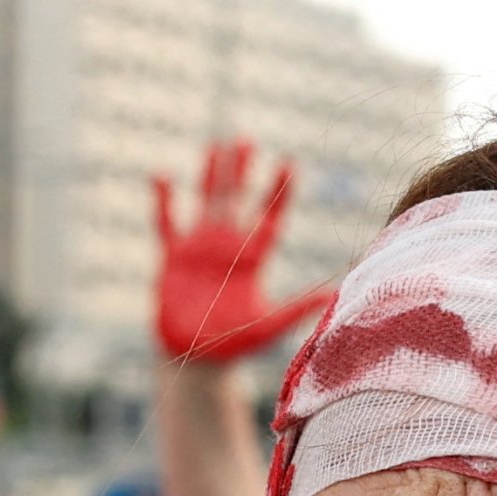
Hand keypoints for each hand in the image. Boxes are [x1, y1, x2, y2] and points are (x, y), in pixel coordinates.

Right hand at [151, 139, 331, 364]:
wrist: (196, 357)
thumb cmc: (235, 344)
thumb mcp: (269, 325)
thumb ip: (297, 309)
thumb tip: (335, 292)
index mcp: (254, 259)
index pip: (270, 217)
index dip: (279, 191)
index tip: (289, 162)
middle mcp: (229, 246)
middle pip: (237, 200)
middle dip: (241, 171)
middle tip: (246, 139)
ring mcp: (201, 247)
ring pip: (207, 202)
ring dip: (211, 175)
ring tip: (216, 145)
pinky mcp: (175, 256)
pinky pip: (168, 222)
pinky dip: (165, 199)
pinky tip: (161, 174)